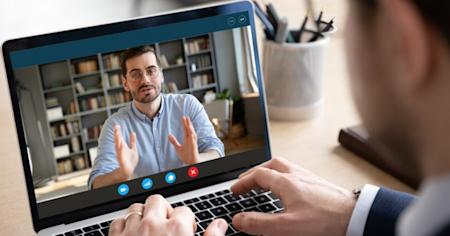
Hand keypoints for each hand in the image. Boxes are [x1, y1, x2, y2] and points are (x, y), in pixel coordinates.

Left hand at [109, 194, 228, 235]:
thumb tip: (220, 225)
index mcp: (176, 229)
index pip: (184, 211)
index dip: (186, 221)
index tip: (185, 231)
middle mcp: (152, 225)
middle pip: (157, 200)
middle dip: (163, 210)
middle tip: (166, 225)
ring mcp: (132, 231)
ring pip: (136, 208)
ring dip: (143, 216)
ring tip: (148, 230)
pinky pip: (118, 221)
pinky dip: (124, 226)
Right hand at [114, 125, 138, 179]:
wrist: (129, 171)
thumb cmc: (130, 161)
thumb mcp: (133, 149)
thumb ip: (132, 141)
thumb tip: (133, 132)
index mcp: (123, 147)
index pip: (120, 138)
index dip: (118, 132)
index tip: (117, 125)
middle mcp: (120, 150)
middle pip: (118, 141)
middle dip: (117, 134)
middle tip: (116, 127)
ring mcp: (120, 155)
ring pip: (118, 147)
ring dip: (117, 140)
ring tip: (117, 134)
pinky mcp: (122, 161)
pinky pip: (121, 155)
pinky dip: (121, 151)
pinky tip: (121, 146)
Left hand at [168, 116, 199, 164]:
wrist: (191, 163)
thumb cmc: (186, 156)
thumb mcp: (177, 147)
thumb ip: (174, 141)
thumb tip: (169, 135)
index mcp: (187, 139)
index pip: (186, 130)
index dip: (185, 124)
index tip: (183, 117)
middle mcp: (191, 140)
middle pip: (189, 130)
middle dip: (188, 124)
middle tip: (185, 117)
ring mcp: (193, 144)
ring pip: (192, 134)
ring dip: (191, 129)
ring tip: (188, 123)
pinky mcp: (194, 148)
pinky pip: (194, 142)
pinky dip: (193, 137)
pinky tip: (191, 133)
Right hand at [230, 157, 355, 235]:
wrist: (357, 216)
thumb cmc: (326, 221)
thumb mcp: (287, 227)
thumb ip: (260, 223)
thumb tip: (239, 220)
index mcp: (286, 182)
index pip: (257, 175)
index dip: (243, 182)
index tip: (234, 190)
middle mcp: (297, 175)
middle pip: (270, 165)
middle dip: (254, 172)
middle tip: (246, 182)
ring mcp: (309, 177)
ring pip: (284, 166)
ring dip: (269, 171)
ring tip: (263, 181)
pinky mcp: (319, 183)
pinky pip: (295, 172)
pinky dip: (283, 175)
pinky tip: (288, 186)